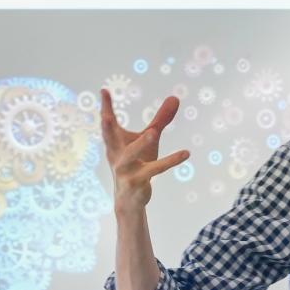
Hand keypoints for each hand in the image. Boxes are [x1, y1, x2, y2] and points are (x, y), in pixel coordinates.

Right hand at [100, 90, 188, 212]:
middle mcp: (116, 155)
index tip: (104, 90)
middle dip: (107, 127)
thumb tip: (175, 98)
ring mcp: (125, 170)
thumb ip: (160, 120)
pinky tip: (185, 153)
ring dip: (142, 144)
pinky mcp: (137, 182)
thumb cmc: (137, 164)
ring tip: (153, 133)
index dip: (106, 107)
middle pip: (109, 139)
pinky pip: (155, 169)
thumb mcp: (148, 140)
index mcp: (114, 143)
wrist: (129, 199)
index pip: (108, 123)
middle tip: (105, 116)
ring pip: (132, 155)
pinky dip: (170, 161)